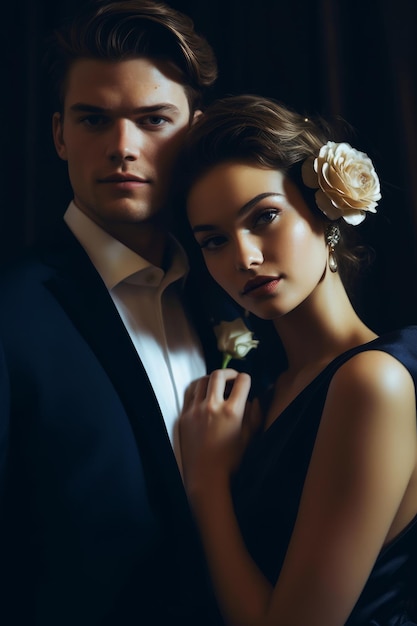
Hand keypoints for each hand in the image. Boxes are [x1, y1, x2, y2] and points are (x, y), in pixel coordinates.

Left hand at [179, 369, 261, 497]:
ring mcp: (196, 410)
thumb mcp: (250, 438)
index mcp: (232, 411)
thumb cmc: (231, 461)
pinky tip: (204, 396)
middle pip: (219, 375)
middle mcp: (212, 406)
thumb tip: (255, 399)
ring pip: (202, 381)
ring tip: (218, 386)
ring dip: (212, 380)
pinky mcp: (184, 416)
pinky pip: (191, 393)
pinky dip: (199, 390)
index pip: (242, 382)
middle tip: (233, 378)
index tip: (247, 382)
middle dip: (229, 373)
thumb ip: (255, 416)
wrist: (206, 477)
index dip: (247, 379)